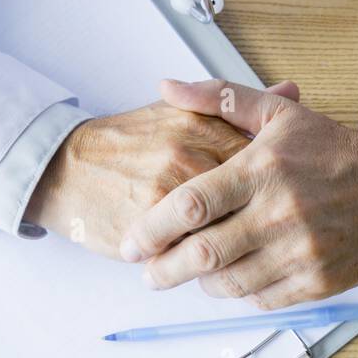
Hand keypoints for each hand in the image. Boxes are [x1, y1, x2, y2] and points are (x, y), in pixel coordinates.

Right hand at [25, 83, 298, 258]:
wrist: (66, 169)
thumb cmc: (128, 144)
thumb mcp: (181, 113)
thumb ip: (239, 108)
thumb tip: (290, 92)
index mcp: (199, 127)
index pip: (260, 160)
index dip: (276, 187)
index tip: (281, 198)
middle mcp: (186, 158)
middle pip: (249, 201)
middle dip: (263, 222)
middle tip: (268, 231)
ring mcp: (168, 196)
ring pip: (225, 233)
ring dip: (238, 249)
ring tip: (241, 251)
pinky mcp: (150, 230)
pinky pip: (194, 256)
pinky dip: (210, 266)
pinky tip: (213, 265)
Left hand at [119, 79, 357, 307]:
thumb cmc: (332, 151)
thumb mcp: (278, 114)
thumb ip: (219, 100)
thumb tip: (166, 88)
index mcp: (263, 170)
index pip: (191, 205)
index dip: (152, 229)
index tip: (133, 243)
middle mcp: (279, 214)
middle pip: (203, 254)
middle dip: (165, 270)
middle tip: (148, 273)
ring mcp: (300, 253)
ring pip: (230, 283)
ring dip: (202, 283)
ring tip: (190, 274)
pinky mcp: (316, 281)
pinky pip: (263, 298)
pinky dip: (241, 293)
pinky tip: (232, 280)